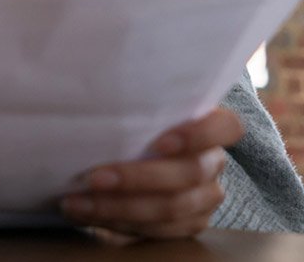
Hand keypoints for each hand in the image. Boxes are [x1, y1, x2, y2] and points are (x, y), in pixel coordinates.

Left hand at [62, 107, 243, 238]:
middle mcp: (212, 162)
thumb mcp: (133, 103)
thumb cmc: (127, 120)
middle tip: (93, 178)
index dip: (198, 135)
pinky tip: (84, 212)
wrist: (125, 153)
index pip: (227, 127)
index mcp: (208, 127)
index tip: (159, 142)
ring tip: (77, 201)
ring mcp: (204, 197)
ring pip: (173, 208)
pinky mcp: (187, 224)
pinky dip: (118, 223)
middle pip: (189, 174)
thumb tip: (86, 71)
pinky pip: (159, 232)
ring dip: (119, 207)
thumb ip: (130, 96)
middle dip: (137, 178)